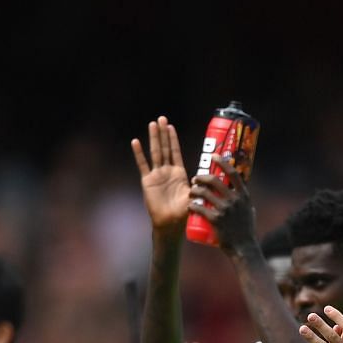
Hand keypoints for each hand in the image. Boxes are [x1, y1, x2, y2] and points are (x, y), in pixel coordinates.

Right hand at [130, 116, 192, 232]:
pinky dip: (139, 153)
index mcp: (179, 173)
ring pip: (155, 152)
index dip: (173, 139)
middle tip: (161, 118)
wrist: (169, 224)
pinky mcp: (147, 181)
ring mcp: (156, 175)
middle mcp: (167, 171)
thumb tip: (206, 180)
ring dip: (154, 138)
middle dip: (163, 133)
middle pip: (165, 148)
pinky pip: (143, 165)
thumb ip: (198, 187)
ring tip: (152, 124)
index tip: (171, 126)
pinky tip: (136, 141)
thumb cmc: (182, 213)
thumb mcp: (193, 197)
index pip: (175, 152)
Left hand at [189, 155, 256, 250]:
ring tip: (190, 192)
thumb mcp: (249, 211)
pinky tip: (189, 206)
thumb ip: (243, 200)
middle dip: (202, 177)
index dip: (222, 162)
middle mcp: (234, 201)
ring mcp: (225, 210)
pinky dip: (192, 206)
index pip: (233, 173)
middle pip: (214, 181)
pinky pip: (199, 208)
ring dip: (194, 190)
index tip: (213, 156)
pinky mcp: (216, 220)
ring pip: (204, 193)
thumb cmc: (246, 230)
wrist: (243, 248)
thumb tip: (238, 189)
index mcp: (243, 196)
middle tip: (195, 179)